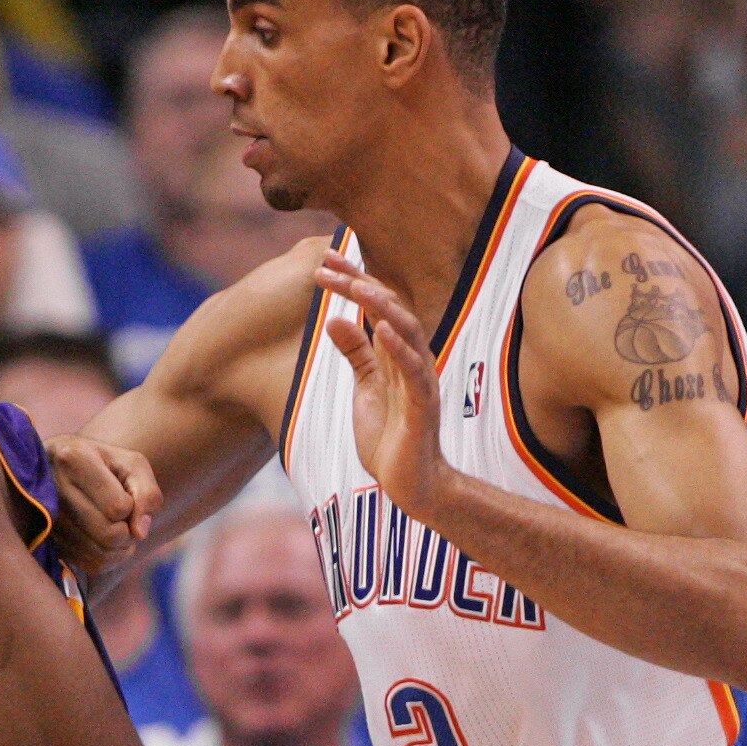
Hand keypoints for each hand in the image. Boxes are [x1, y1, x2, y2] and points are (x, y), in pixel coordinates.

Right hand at [48, 434, 160, 575]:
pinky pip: (90, 565)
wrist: (59, 469)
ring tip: (116, 528)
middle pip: (109, 534)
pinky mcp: (48, 541)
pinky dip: (107, 559)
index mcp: (74, 459)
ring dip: (120, 547)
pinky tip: (105, 541)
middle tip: (126, 519)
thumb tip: (140, 533)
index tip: (123, 494)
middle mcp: (53, 489)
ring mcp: (45, 518)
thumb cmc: (103, 463)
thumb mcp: (132, 465)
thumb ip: (147, 494)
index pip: (118, 507)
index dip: (131, 506)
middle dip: (128, 531)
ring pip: (100, 554)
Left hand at [315, 251, 448, 516]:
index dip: (352, 282)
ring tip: (357, 286)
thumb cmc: (390, 434)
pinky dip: (399, 347)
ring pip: (405, 331)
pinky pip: (414, 371)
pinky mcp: (423, 404)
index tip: (323, 264)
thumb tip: (335, 320)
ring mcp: (420, 379)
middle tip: (327, 264)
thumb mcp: (366, 386)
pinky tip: (381, 328)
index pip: (376, 306)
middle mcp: (412, 358)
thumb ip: (356, 353)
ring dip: (381, 306)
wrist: (410, 482)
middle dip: (360, 283)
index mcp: (397, 352)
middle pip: (390, 308)